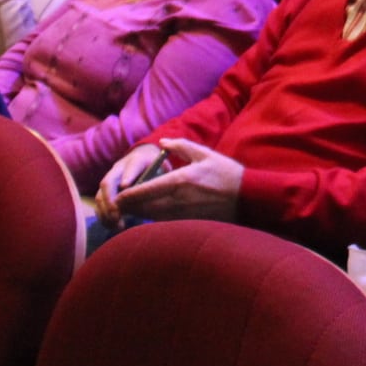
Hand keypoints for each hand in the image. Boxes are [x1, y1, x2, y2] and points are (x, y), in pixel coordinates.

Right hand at [95, 143, 165, 227]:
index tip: (125, 186)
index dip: (128, 176)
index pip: (132, 167)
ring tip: (116, 225)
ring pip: (100, 195)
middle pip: (108, 183)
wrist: (144, 159)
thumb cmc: (156, 167)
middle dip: (110, 200)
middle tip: (116, 215)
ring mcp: (111, 179)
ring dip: (105, 212)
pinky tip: (113, 226)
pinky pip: (100, 204)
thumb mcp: (161, 169)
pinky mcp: (107, 191)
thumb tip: (152, 194)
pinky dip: (104, 216)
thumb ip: (158, 178)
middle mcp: (119, 168)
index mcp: (137, 160)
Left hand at [108, 139, 243, 224]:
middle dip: (129, 207)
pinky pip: (164, 223)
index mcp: (180, 180)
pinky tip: (150, 214)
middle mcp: (178, 200)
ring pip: (152, 217)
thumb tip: (162, 142)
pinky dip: (154, 219)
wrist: (247, 197)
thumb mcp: (204, 153)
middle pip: (144, 207)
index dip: (127, 196)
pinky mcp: (189, 223)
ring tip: (130, 209)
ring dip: (140, 214)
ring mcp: (183, 214)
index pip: (145, 191)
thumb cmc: (226, 173)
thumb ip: (181, 146)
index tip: (117, 196)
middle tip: (118, 204)